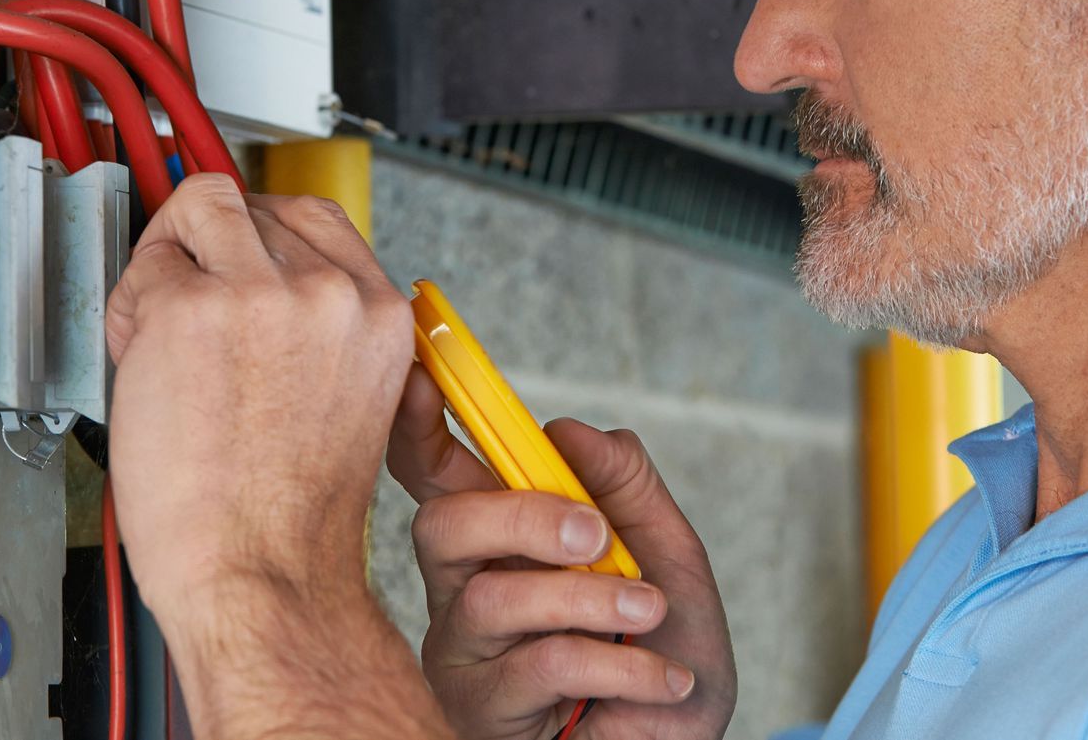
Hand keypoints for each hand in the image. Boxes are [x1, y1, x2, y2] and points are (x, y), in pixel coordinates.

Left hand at [104, 176, 414, 626]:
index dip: (264, 236)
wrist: (258, 571)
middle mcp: (330, 294)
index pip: (318, 219)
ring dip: (173, 256)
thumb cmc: (289, 514)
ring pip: (202, 210)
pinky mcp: (191, 310)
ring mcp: (261, 295)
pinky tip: (145, 362)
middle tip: (191, 304)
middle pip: (256, 207)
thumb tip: (261, 278)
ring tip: (164, 324)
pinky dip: (131, 307)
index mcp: (378, 315)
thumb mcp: (348, 398)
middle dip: (214, 248)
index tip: (235, 254)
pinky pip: (146, 267)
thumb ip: (320, 328)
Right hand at [386, 366, 737, 739]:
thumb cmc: (663, 654)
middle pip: (443, 525)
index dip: (417, 426)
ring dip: (590, 599)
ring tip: (650, 614)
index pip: (439, 473)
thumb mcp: (669, 556)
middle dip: (522, 515)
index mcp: (502, 537)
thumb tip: (569, 429)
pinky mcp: (481, 708)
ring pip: (495, 597)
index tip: (425, 380)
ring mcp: (466, 652)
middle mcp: (467, 587)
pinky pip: (542, 664)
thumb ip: (627, 486)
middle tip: (596, 536)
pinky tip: (663, 679)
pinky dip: (621, 664)